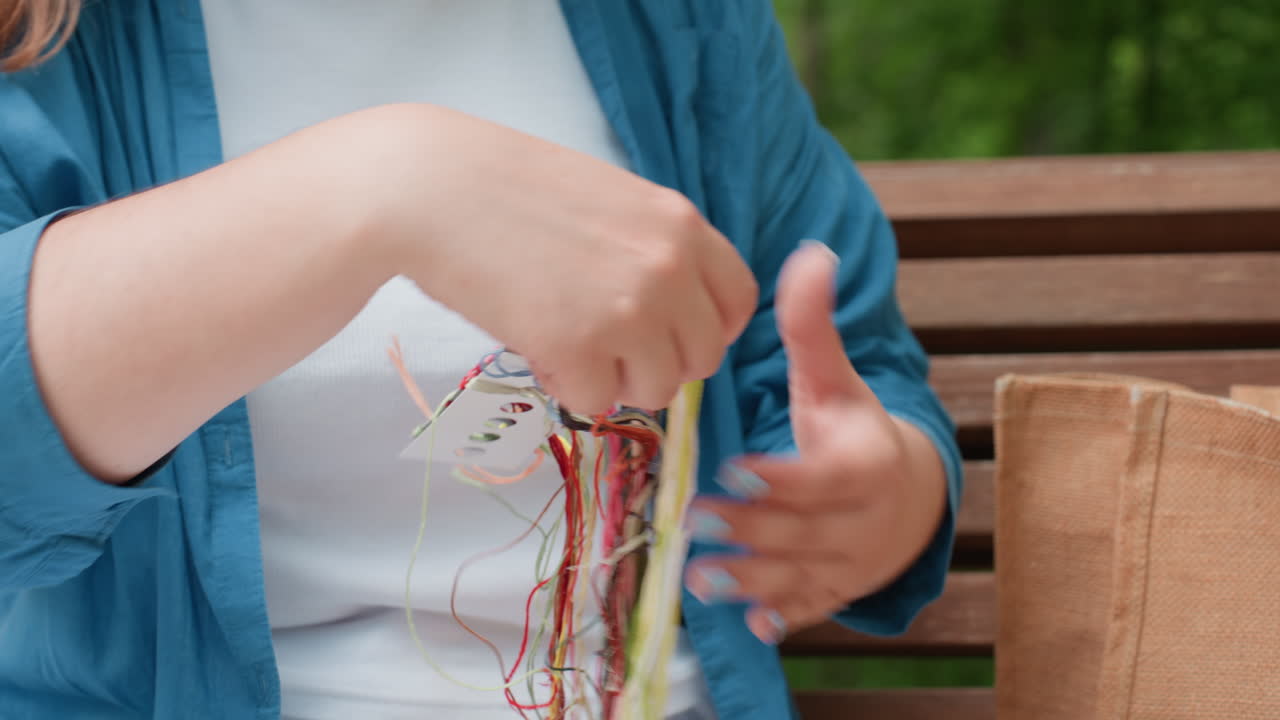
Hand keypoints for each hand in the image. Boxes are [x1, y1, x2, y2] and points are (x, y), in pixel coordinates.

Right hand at [358, 104, 757, 414]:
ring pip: (657, 390)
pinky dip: (567, 387)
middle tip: (605, 345)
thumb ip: (651, 249)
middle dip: (657, 363)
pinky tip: (537, 347)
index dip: (705, 328)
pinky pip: (597, 403)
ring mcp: (629, 310)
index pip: (738, 303)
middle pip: (703, 358)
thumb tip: (670, 317)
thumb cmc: (508, 188)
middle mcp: (669, 267)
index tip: (667, 333)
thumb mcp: (609, 200)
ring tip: (567, 342)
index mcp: (680, 223)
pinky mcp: (580, 347)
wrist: (431, 187)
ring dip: (614, 380)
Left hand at [681, 241, 946, 643]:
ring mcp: (852, 563)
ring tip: (701, 581)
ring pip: (802, 576)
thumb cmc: (854, 428)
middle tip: (695, 522)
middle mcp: (865, 520)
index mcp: (867, 463)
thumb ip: (812, 325)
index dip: (782, 478)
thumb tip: (813, 253)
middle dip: (751, 529)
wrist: (909, 495)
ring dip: (752, 581)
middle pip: (804, 529)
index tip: (736, 470)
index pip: (824, 476)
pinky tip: (753, 627)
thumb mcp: (835, 378)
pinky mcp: (837, 591)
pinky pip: (812, 610)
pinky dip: (785, 620)